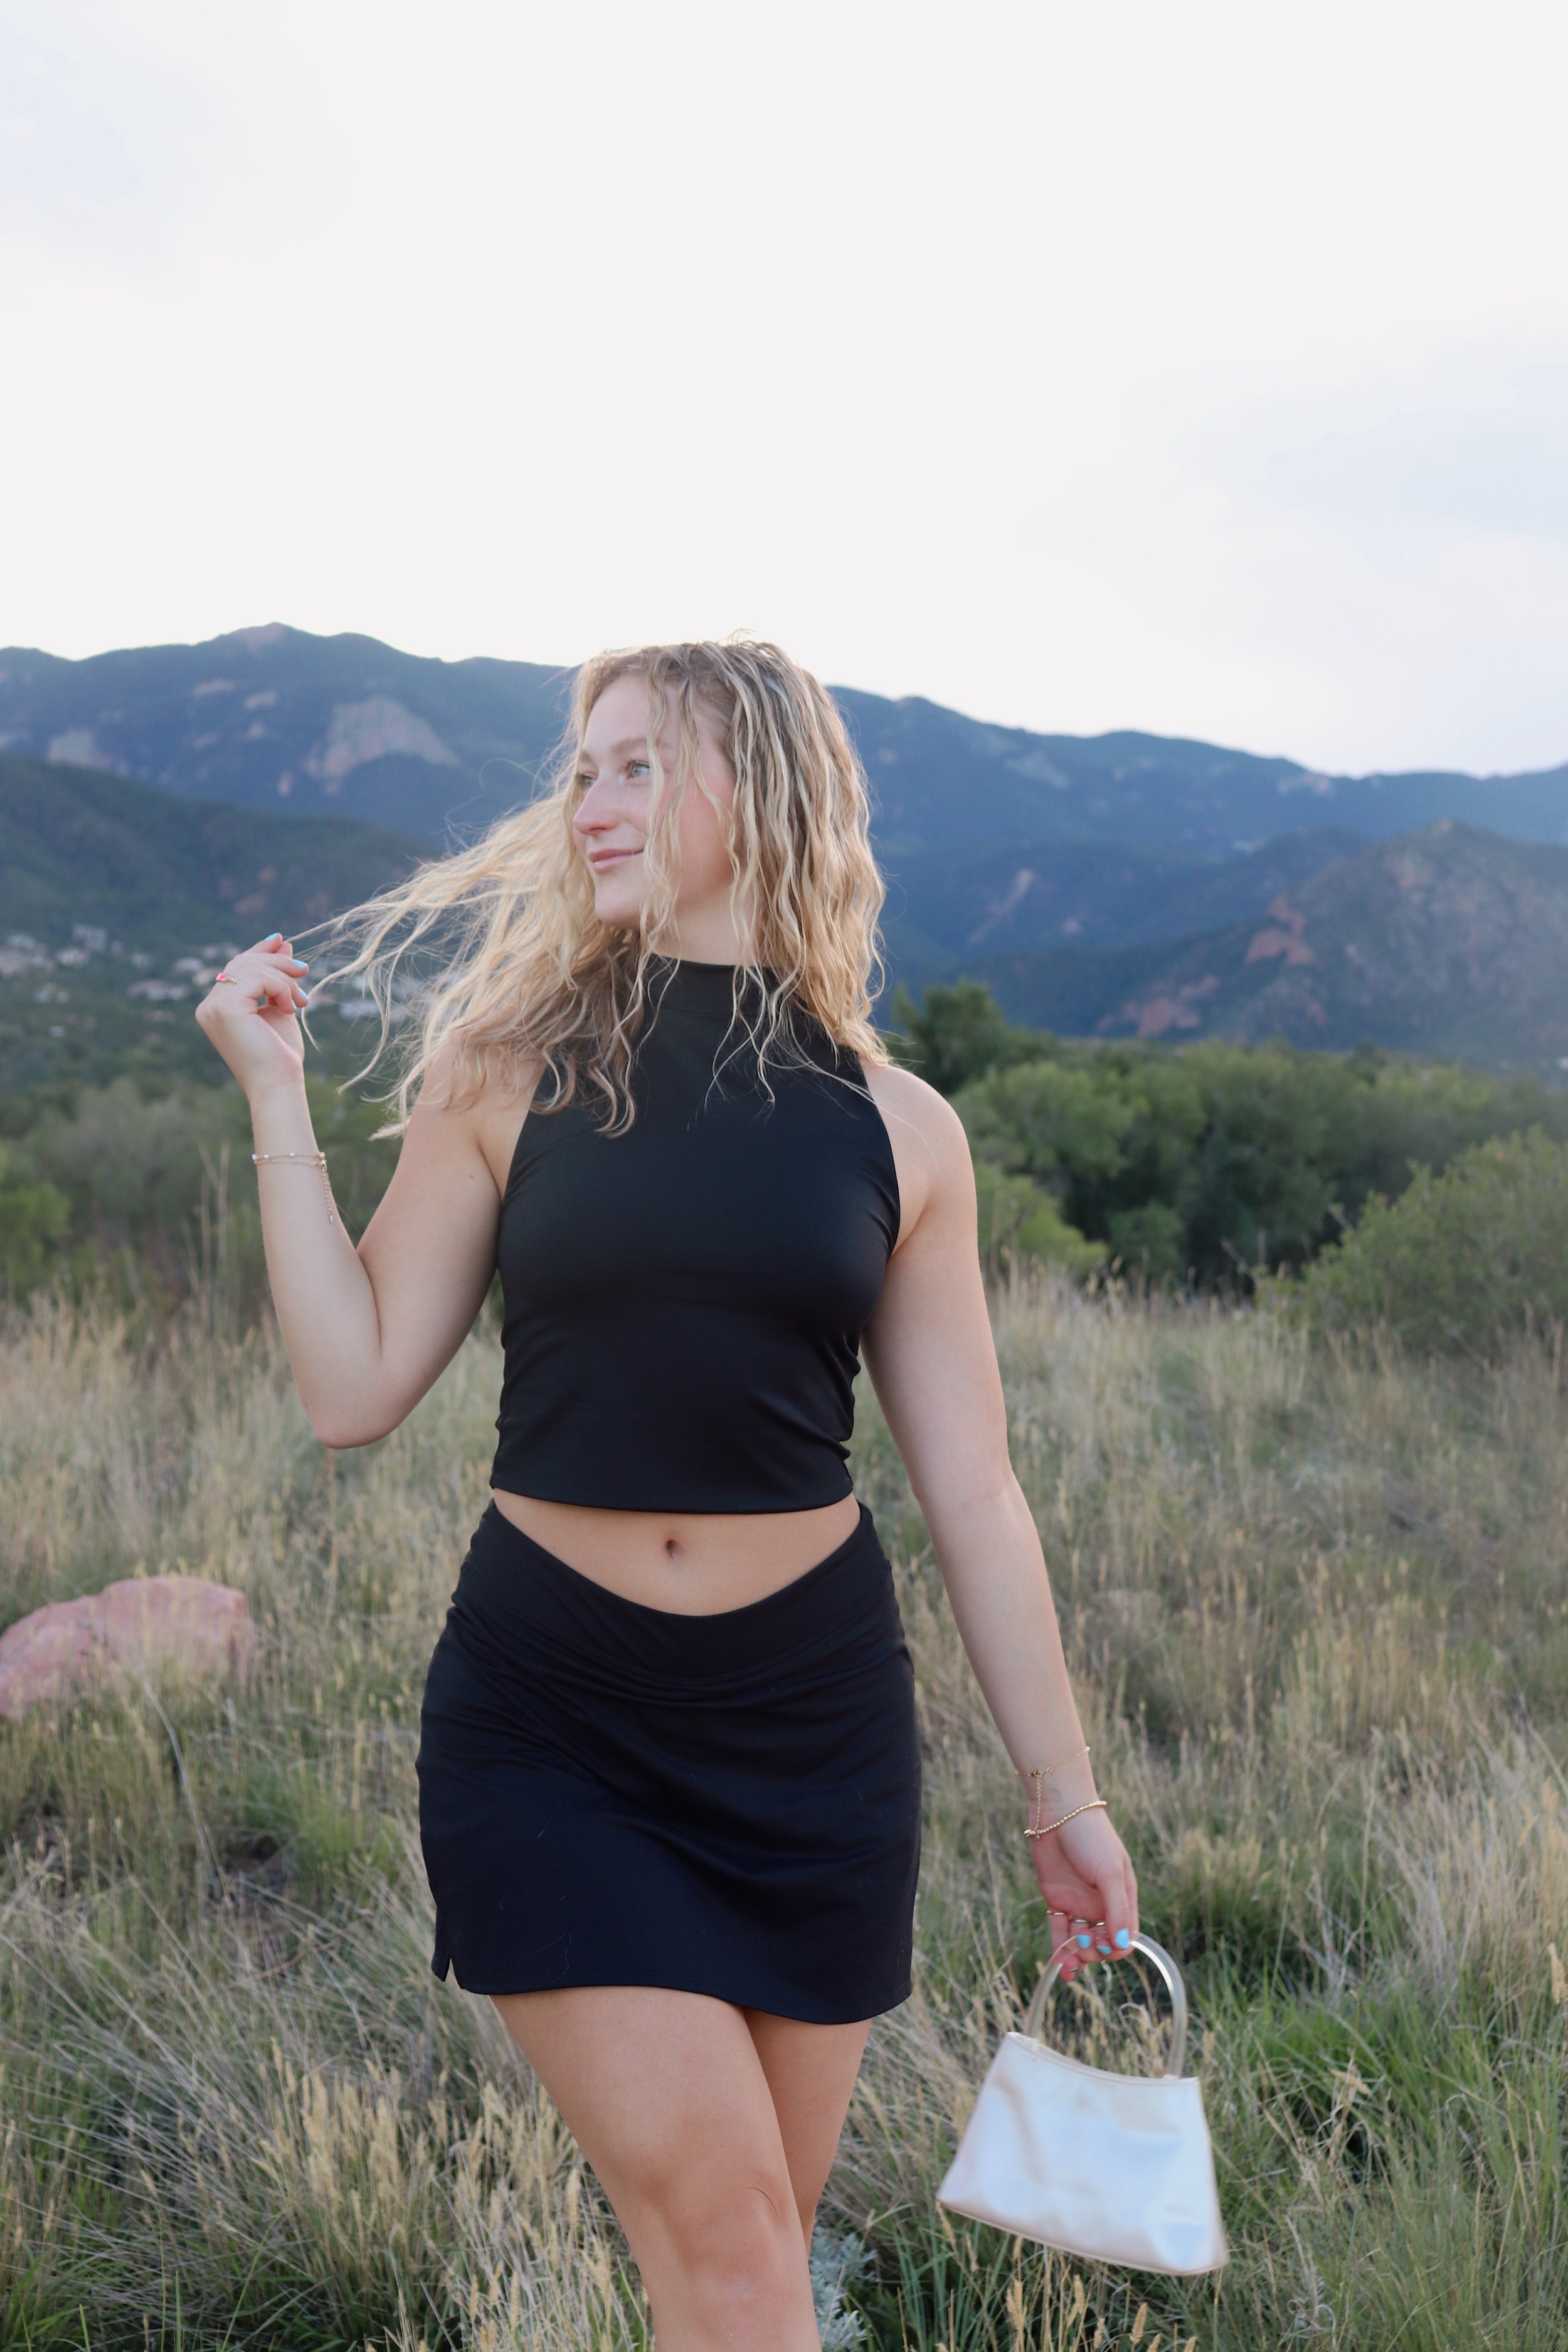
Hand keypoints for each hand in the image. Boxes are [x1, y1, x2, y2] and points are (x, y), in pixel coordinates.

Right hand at [194, 933, 311, 1097]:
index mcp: (216, 1007)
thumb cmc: (280, 1055)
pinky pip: (260, 979)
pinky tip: (290, 1008)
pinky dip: (282, 989)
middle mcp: (208, 1006)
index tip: (282, 940)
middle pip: (243, 963)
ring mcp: (213, 1006)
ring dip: (285, 979)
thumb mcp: (279, 1007)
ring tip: (302, 1001)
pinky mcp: (225, 1007)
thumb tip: (282, 942)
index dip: (258, 951)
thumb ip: (277, 978)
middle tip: (304, 970)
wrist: (279, 1085)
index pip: (235, 968)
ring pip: (252, 968)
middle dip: (277, 962)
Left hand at [1030, 1801, 1138, 1983]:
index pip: (1125, 1936)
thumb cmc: (1091, 1837)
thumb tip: (1122, 1945)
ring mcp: (1078, 1904)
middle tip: (1083, 1941)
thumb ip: (1116, 1909)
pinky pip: (1059, 1932)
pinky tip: (1060, 1969)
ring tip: (1070, 1961)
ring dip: (1077, 1956)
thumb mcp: (1110, 1872)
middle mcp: (1101, 1904)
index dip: (1116, 1947)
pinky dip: (1060, 1951)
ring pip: (1081, 1942)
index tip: (1104, 1942)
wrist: (1058, 1812)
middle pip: (1103, 1943)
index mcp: (1122, 1897)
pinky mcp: (1057, 1901)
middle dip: (1095, 1951)